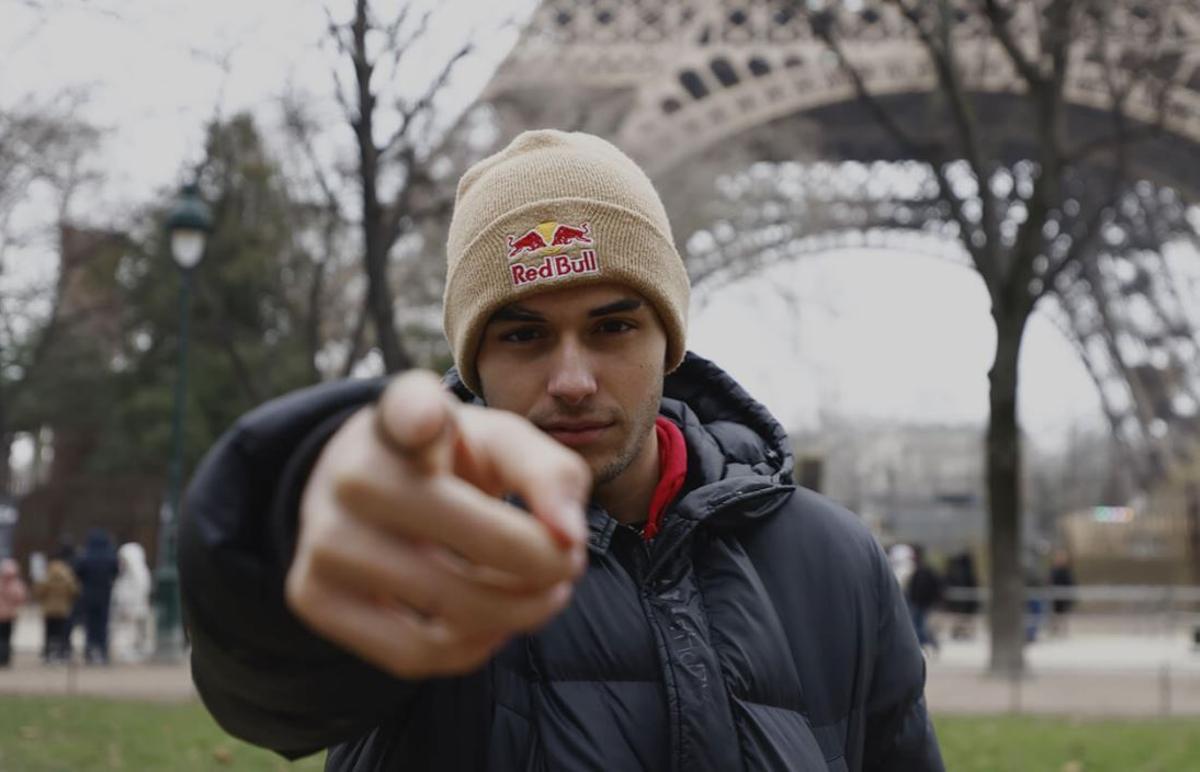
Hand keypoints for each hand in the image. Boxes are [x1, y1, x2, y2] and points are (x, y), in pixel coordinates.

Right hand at [286, 370, 590, 677]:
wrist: (370, 488)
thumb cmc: (452, 462)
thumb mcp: (504, 446)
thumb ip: (551, 475)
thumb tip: (567, 539)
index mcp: (403, 414)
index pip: (405, 410)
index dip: (418, 416)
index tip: (428, 421)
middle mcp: (352, 471)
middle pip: (479, 538)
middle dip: (547, 565)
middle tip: (569, 565)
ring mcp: (324, 536)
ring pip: (451, 607)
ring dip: (521, 614)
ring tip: (541, 595)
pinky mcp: (311, 594)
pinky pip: (412, 653)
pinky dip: (472, 649)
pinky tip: (492, 623)